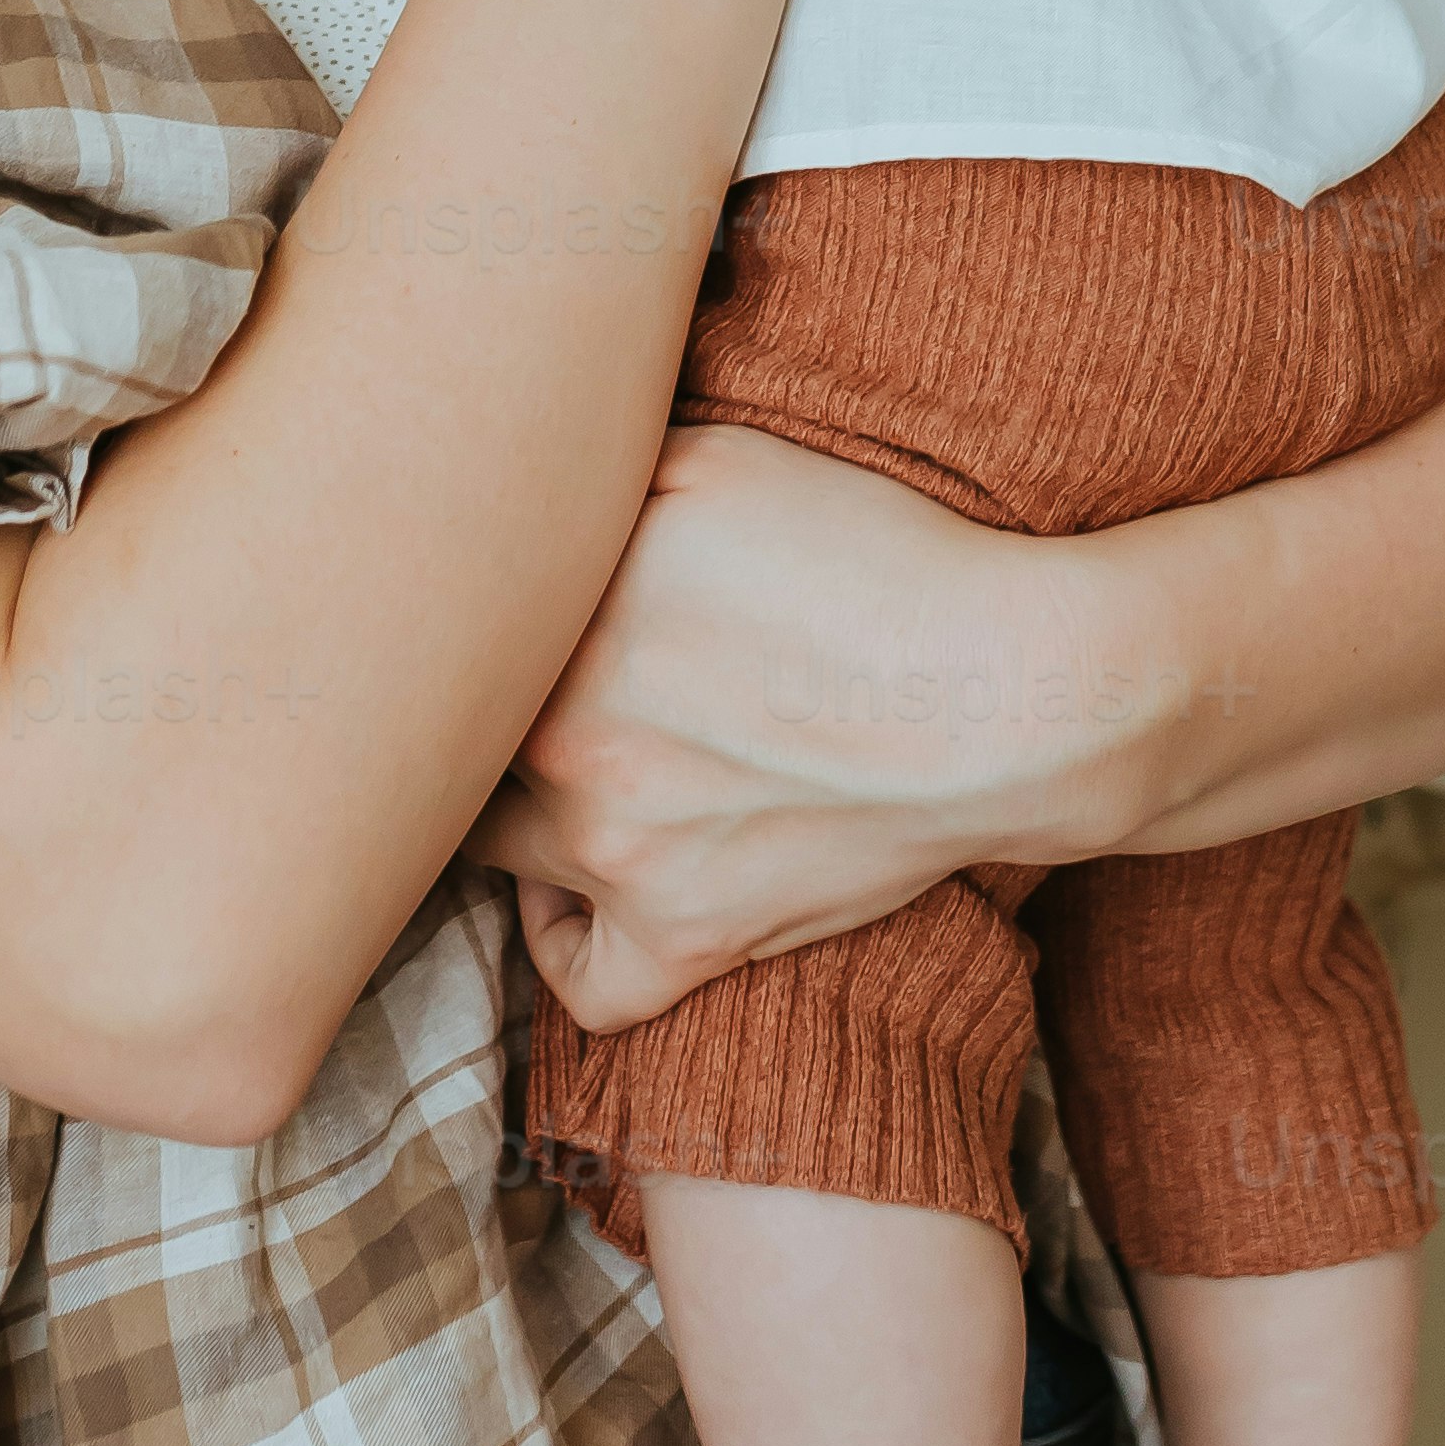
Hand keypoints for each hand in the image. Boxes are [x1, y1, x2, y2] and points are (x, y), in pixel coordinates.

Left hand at [475, 420, 1162, 1028]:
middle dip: (460, 714)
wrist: (1008, 692)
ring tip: (544, 769)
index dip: (447, 612)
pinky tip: (580, 897)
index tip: (471, 601)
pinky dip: (570, 948)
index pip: (435, 629)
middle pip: (450, 742)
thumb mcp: (712, 458)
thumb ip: (587, 471)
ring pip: (494, 849)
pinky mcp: (691, 939)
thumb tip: (509, 466)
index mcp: (552, 621)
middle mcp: (559, 745)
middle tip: (488, 686)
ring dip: (506, 811)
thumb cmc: (871, 553)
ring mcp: (619, 855)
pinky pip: (587, 988)